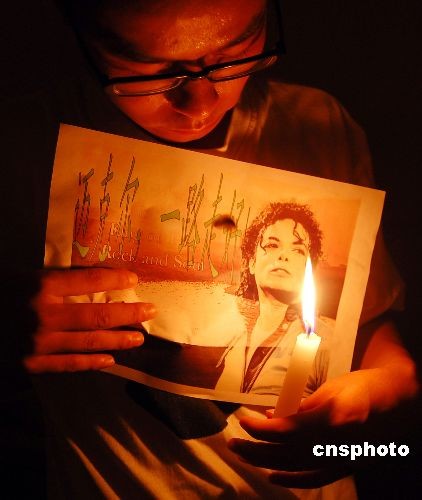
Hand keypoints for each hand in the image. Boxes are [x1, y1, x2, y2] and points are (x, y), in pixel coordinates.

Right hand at [23, 268, 155, 372]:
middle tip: (150, 311)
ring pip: (89, 341)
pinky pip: (69, 364)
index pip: (88, 280)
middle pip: (98, 313)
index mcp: (40, 285)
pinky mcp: (30, 363)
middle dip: (129, 312)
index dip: (115, 279)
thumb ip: (56, 280)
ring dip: (119, 339)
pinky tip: (111, 360)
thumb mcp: (24, 276)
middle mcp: (43, 313)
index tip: (134, 280)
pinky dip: (92, 363)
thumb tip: (96, 280)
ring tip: (139, 337)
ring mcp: (38, 342)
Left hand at [229, 369, 417, 487]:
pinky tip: (273, 476)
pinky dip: (293, 479)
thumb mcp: (331, 388)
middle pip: (288, 452)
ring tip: (244, 455)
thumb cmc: (363, 387)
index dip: (263, 429)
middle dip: (256, 448)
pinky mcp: (345, 466)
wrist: (398, 401)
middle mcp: (336, 444)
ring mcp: (342, 459)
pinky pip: (315, 478)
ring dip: (266, 461)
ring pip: (296, 466)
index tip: (244, 421)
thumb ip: (303, 406)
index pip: (289, 430)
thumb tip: (274, 415)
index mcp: (333, 419)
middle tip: (233, 443)